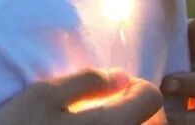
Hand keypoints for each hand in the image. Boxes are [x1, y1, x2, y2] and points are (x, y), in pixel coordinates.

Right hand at [0, 69, 163, 124]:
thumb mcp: (43, 96)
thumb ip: (86, 82)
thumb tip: (121, 76)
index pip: (151, 98)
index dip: (135, 85)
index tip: (112, 87)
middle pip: (151, 124)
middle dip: (134, 109)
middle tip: (104, 105)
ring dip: (123, 124)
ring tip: (92, 122)